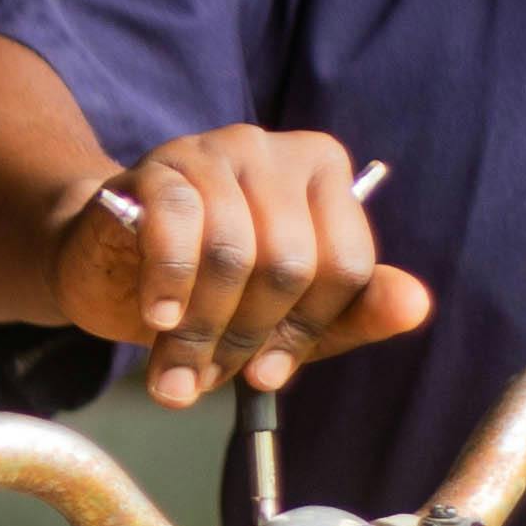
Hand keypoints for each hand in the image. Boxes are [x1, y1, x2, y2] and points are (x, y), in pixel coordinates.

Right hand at [54, 126, 432, 407]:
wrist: (109, 263)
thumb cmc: (210, 289)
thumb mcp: (290, 313)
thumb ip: (356, 313)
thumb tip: (417, 305)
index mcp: (325, 175)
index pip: (347, 263)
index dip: (307, 331)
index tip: (270, 374)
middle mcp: (277, 151)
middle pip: (290, 262)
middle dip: (248, 335)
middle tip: (213, 375)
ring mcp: (216, 151)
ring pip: (232, 251)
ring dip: (201, 327)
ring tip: (176, 367)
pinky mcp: (158, 168)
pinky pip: (177, 228)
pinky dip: (169, 284)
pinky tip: (157, 316)